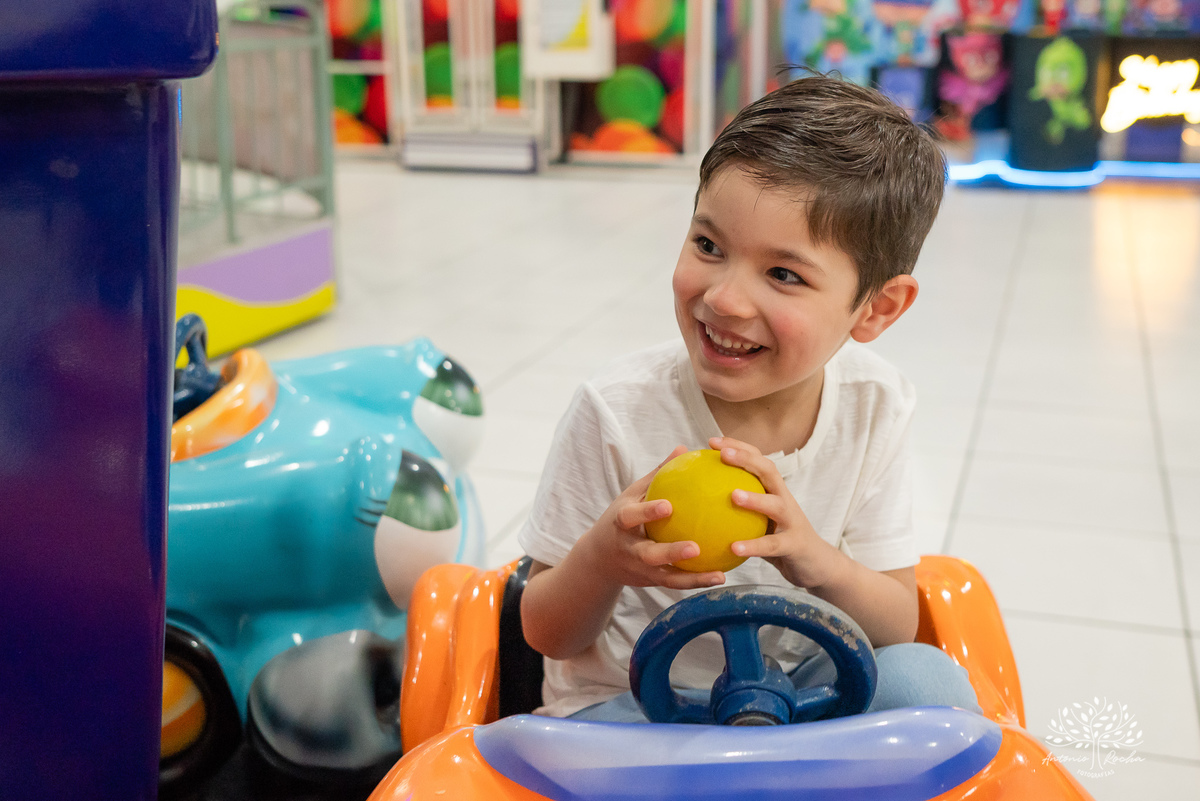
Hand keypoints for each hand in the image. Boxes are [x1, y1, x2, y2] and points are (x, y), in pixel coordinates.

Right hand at [578, 445, 726, 590]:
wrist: (599, 558)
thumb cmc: (623, 518)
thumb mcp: (632, 495)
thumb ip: (657, 476)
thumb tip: (683, 448)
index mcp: (622, 523)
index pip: (631, 517)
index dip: (647, 512)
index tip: (668, 506)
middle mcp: (629, 549)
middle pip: (648, 554)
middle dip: (670, 552)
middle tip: (696, 547)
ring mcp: (639, 569)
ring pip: (665, 577)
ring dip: (692, 578)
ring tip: (718, 575)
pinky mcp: (649, 582)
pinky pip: (674, 583)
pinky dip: (696, 581)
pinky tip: (719, 576)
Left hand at [710, 436, 844, 589]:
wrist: (816, 564)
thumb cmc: (779, 539)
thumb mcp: (759, 520)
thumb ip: (737, 510)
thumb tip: (698, 502)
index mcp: (774, 491)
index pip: (758, 460)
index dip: (738, 447)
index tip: (712, 441)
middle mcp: (785, 500)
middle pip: (769, 471)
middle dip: (747, 459)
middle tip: (723, 455)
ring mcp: (792, 521)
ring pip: (776, 505)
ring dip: (755, 499)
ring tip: (733, 495)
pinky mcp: (794, 545)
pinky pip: (772, 545)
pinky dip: (754, 546)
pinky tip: (734, 547)